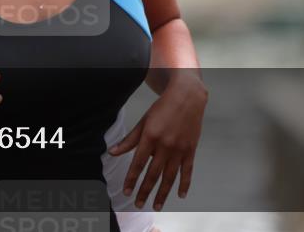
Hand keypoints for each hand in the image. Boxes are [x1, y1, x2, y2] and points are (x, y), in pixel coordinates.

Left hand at [108, 72, 206, 210]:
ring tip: (156, 205)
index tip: (126, 192)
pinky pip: (187, 171)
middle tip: (139, 204)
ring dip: (162, 193)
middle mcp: (165, 145)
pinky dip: (184, 184)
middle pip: (153, 174)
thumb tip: (113, 152)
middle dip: (145, 191)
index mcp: (150, 137)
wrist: (187, 97)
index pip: (138, 163)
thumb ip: (129, 139)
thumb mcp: (144, 121)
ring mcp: (179, 149)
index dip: (131, 179)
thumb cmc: (162, 108)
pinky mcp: (191, 150)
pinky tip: (180, 195)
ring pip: (170, 177)